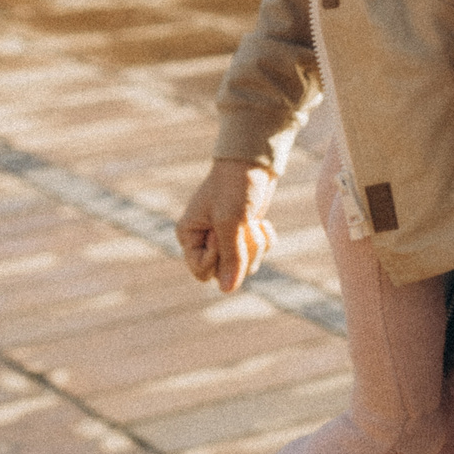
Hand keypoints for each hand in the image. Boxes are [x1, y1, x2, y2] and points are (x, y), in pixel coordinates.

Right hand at [175, 158, 278, 291]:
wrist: (255, 162)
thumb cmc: (235, 187)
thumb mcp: (231, 221)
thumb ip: (230, 256)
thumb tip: (228, 290)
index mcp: (189, 236)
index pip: (202, 272)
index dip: (218, 260)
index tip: (223, 235)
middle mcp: (204, 241)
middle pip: (225, 273)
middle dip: (241, 253)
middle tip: (245, 228)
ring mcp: (225, 239)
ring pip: (243, 267)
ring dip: (255, 247)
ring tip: (252, 224)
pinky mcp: (245, 234)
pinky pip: (257, 254)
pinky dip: (264, 241)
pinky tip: (262, 223)